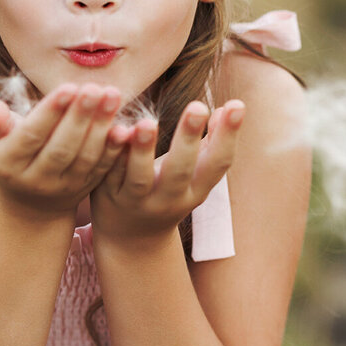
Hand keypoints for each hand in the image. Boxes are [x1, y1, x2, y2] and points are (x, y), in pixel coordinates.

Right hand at [0, 83, 128, 219]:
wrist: (29, 204)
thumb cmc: (10, 156)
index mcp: (8, 165)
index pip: (30, 137)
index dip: (50, 113)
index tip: (68, 86)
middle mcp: (36, 180)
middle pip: (61, 148)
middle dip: (79, 117)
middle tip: (94, 87)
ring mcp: (63, 187)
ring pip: (85, 157)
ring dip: (101, 126)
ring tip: (112, 95)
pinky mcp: (86, 188)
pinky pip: (103, 168)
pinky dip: (116, 149)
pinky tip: (127, 126)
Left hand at [91, 100, 244, 242]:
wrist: (132, 241)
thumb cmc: (168, 192)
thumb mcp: (195, 175)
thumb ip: (212, 142)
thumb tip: (234, 106)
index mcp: (196, 190)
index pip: (217, 164)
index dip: (228, 136)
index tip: (237, 104)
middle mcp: (169, 199)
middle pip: (180, 171)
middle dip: (189, 139)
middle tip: (198, 106)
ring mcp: (136, 201)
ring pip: (139, 178)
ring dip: (143, 150)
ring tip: (147, 122)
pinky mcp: (107, 196)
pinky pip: (108, 174)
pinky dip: (111, 153)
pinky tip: (113, 129)